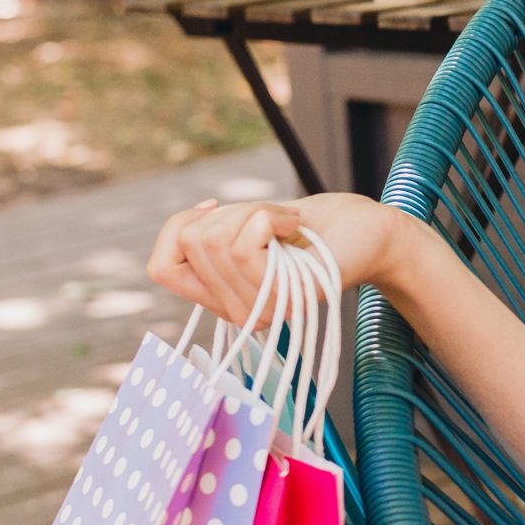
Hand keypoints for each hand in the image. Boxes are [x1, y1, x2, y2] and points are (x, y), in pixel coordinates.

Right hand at [146, 191, 409, 328]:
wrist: (363, 229)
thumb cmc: (304, 225)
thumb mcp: (240, 223)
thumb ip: (204, 234)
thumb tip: (186, 230)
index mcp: (221, 298)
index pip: (160, 267)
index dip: (180, 227)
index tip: (216, 210)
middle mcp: (237, 314)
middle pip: (191, 244)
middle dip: (229, 212)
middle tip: (270, 220)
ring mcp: (259, 311)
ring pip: (215, 242)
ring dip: (251, 213)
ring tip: (284, 224)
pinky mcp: (283, 298)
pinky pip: (244, 244)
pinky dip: (269, 217)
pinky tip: (292, 227)